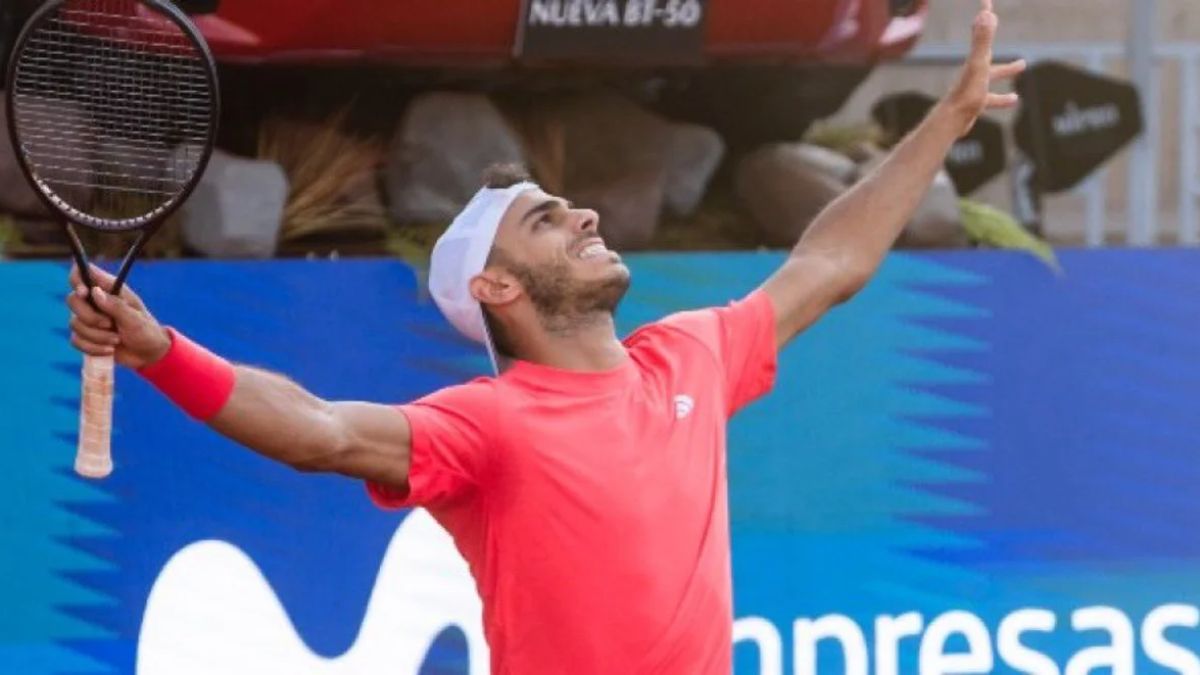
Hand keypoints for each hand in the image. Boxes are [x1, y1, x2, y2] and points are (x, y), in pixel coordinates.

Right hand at [67, 264, 170, 368]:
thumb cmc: (146, 331)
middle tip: (109, 324)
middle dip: (89, 317)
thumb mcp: (135, 319)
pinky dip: (93, 348)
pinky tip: (109, 350)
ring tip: (117, 340)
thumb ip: (116, 306)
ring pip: (74, 323)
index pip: (83, 273)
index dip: (77, 279)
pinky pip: (76, 340)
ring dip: (97, 336)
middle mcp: (95, 301)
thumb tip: (94, 292)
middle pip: (72, 300)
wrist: (148, 355)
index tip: (85, 293)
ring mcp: (89, 318)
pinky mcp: (85, 336)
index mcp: (110, 289)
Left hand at [944, 0, 1026, 135]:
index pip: (981, 31)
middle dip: (994, 40)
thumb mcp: (979, 64)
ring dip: (1006, 70)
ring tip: (1023, 65)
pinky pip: (991, 99)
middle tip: (1001, 20)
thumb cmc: (966, 92)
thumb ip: (982, 40)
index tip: (986, 2)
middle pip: (986, 51)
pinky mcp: (974, 104)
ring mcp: (973, 86)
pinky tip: (1014, 100)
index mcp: (976, 59)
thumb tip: (987, 14)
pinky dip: (1002, 98)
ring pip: (992, 75)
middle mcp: (973, 70)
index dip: (985, 15)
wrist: (952, 120)